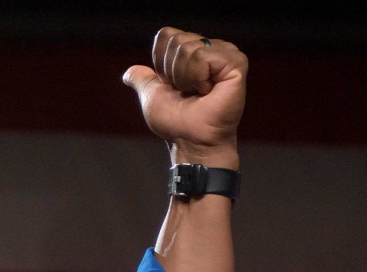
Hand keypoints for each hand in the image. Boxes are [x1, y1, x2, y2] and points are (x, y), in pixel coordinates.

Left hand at [122, 27, 246, 166]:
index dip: (161, 63)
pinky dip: (197, 78)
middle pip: (177, 40)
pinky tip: (209, 91)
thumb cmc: (175, 123)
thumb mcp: (152, 97)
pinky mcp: (236, 63)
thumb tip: (130, 73)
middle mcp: (211, 50)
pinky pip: (202, 57)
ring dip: (185, 77)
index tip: (173, 86)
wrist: (191, 141)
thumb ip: (142, 80)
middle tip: (188, 92)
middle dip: (173, 71)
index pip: (166, 36)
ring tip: (199, 93)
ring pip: (189, 48)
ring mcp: (226, 54)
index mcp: (193, 55)